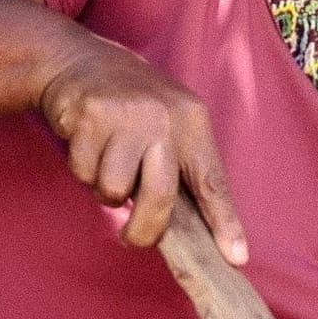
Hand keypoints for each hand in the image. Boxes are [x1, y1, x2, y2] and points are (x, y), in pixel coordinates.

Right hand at [38, 35, 246, 262]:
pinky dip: (82, 167)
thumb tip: (195, 227)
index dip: (225, 222)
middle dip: (144, 229)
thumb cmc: (132, 105)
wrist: (81, 62)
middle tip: (133, 236)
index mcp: (192, 121)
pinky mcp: (90, 117)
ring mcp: (126, 116)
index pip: (212, 180)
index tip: (236, 256)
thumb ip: (181, 167)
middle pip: (160, 197)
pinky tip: (87, 140)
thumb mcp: (171, 122)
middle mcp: (164, 117)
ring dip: (105, 185)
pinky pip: (83, 173)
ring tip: (107, 156)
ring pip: (113, 190)